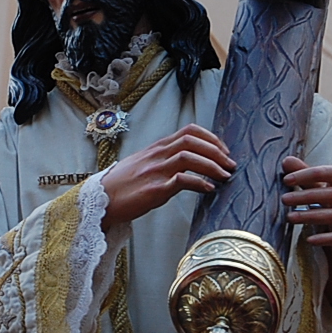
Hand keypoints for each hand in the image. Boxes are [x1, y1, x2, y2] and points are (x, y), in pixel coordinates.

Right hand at [101, 124, 235, 228]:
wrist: (100, 201)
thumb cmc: (121, 185)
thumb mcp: (142, 164)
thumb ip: (162, 158)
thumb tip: (185, 161)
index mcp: (156, 148)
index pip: (188, 131)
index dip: (211, 138)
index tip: (223, 150)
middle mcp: (157, 156)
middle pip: (192, 141)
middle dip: (217, 151)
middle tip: (230, 164)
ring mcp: (155, 172)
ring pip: (189, 157)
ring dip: (212, 165)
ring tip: (225, 176)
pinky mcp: (154, 190)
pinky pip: (181, 181)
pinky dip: (199, 183)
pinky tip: (209, 189)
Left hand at [282, 156, 331, 314]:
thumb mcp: (320, 189)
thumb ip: (305, 175)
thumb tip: (286, 160)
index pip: (331, 172)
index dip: (309, 174)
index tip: (286, 179)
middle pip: (331, 194)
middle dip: (306, 196)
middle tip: (284, 199)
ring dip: (310, 216)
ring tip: (289, 217)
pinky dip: (324, 238)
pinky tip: (309, 239)